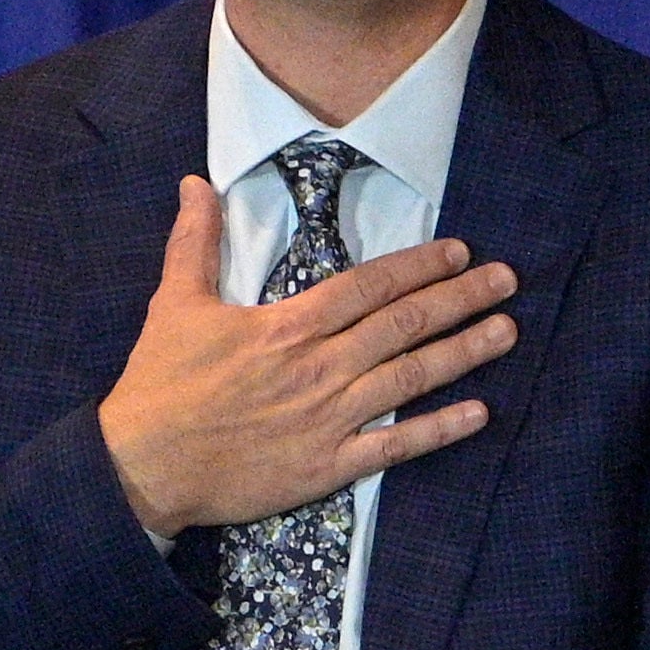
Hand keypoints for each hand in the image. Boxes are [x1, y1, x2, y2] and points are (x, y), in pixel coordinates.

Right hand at [98, 177, 516, 535]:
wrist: (143, 464)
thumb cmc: (159, 384)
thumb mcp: (174, 303)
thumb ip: (195, 243)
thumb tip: (196, 184)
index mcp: (287, 327)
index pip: (368, 287)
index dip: (418, 267)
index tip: (459, 253)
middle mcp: (319, 368)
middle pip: (404, 325)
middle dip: (460, 299)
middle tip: (507, 281)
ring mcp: (329, 418)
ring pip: (411, 378)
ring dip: (464, 353)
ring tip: (507, 332)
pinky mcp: (329, 466)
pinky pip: (396, 446)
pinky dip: (440, 430)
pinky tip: (480, 413)